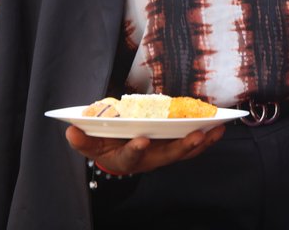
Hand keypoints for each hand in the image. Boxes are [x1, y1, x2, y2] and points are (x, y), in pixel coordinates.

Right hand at [65, 123, 225, 175]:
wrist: (116, 154)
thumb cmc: (104, 146)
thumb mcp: (89, 144)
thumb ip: (82, 140)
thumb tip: (71, 131)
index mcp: (125, 159)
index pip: (130, 157)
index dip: (135, 150)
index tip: (141, 140)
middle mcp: (147, 160)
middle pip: (166, 156)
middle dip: (182, 147)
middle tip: (196, 136)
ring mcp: (162, 155)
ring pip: (184, 152)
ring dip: (201, 143)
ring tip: (217, 130)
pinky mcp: (173, 148)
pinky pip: (191, 146)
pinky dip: (205, 138)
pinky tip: (218, 129)